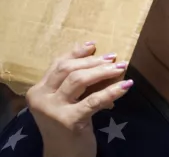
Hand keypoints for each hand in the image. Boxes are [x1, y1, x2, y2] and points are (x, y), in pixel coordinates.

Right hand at [26, 42, 132, 156]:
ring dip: (103, 71)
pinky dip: (112, 90)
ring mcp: (53, 109)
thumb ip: (76, 84)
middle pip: (68, 69)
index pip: (58, 65)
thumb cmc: (69, 127)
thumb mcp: (68, 102)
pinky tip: (126, 85)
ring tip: (121, 67)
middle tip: (114, 57)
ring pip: (79, 80)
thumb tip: (100, 59)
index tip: (94, 45)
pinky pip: (94, 100)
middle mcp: (41, 98)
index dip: (77, 53)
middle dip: (93, 61)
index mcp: (38, 91)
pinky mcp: (69, 120)